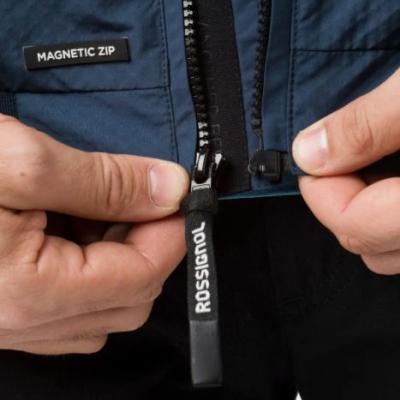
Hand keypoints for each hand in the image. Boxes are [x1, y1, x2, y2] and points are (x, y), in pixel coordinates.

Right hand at [0, 115, 188, 353]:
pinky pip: (78, 307)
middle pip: (131, 296)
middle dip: (151, 244)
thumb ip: (107, 182)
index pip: (142, 275)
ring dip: (126, 256)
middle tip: (143, 196)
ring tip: (109, 209)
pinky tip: (82, 231)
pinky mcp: (9, 311)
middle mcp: (25, 323)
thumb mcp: (21, 163)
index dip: (171, 233)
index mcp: (31, 293)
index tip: (177, 195)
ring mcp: (16, 324)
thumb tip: (172, 188)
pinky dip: (98, 269)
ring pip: (109, 305)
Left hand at [292, 68, 399, 274]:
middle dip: (343, 207)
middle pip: (372, 248)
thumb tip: (308, 153)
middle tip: (342, 162)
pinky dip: (391, 216)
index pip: (359, 227)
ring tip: (372, 169)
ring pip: (393, 250)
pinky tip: (393, 180)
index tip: (311, 162)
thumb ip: (367, 126)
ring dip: (369, 215)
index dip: (323, 194)